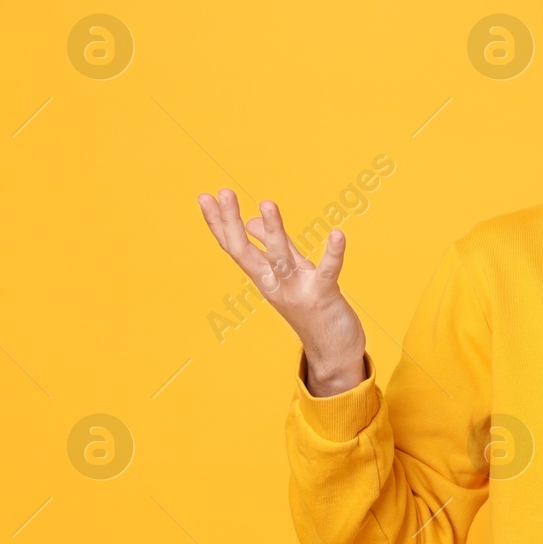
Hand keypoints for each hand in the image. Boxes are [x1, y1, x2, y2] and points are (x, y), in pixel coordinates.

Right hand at [197, 189, 366, 394]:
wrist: (333, 351)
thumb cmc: (311, 309)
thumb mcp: (289, 274)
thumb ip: (272, 247)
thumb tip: (250, 221)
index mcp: (264, 277)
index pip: (234, 247)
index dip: (219, 223)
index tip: (205, 197)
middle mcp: (274, 284)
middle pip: (245, 252)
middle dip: (231, 222)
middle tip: (223, 192)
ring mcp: (297, 291)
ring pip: (280, 259)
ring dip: (274, 231)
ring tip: (267, 202)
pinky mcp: (323, 296)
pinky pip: (327, 272)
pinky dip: (333, 253)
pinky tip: (338, 234)